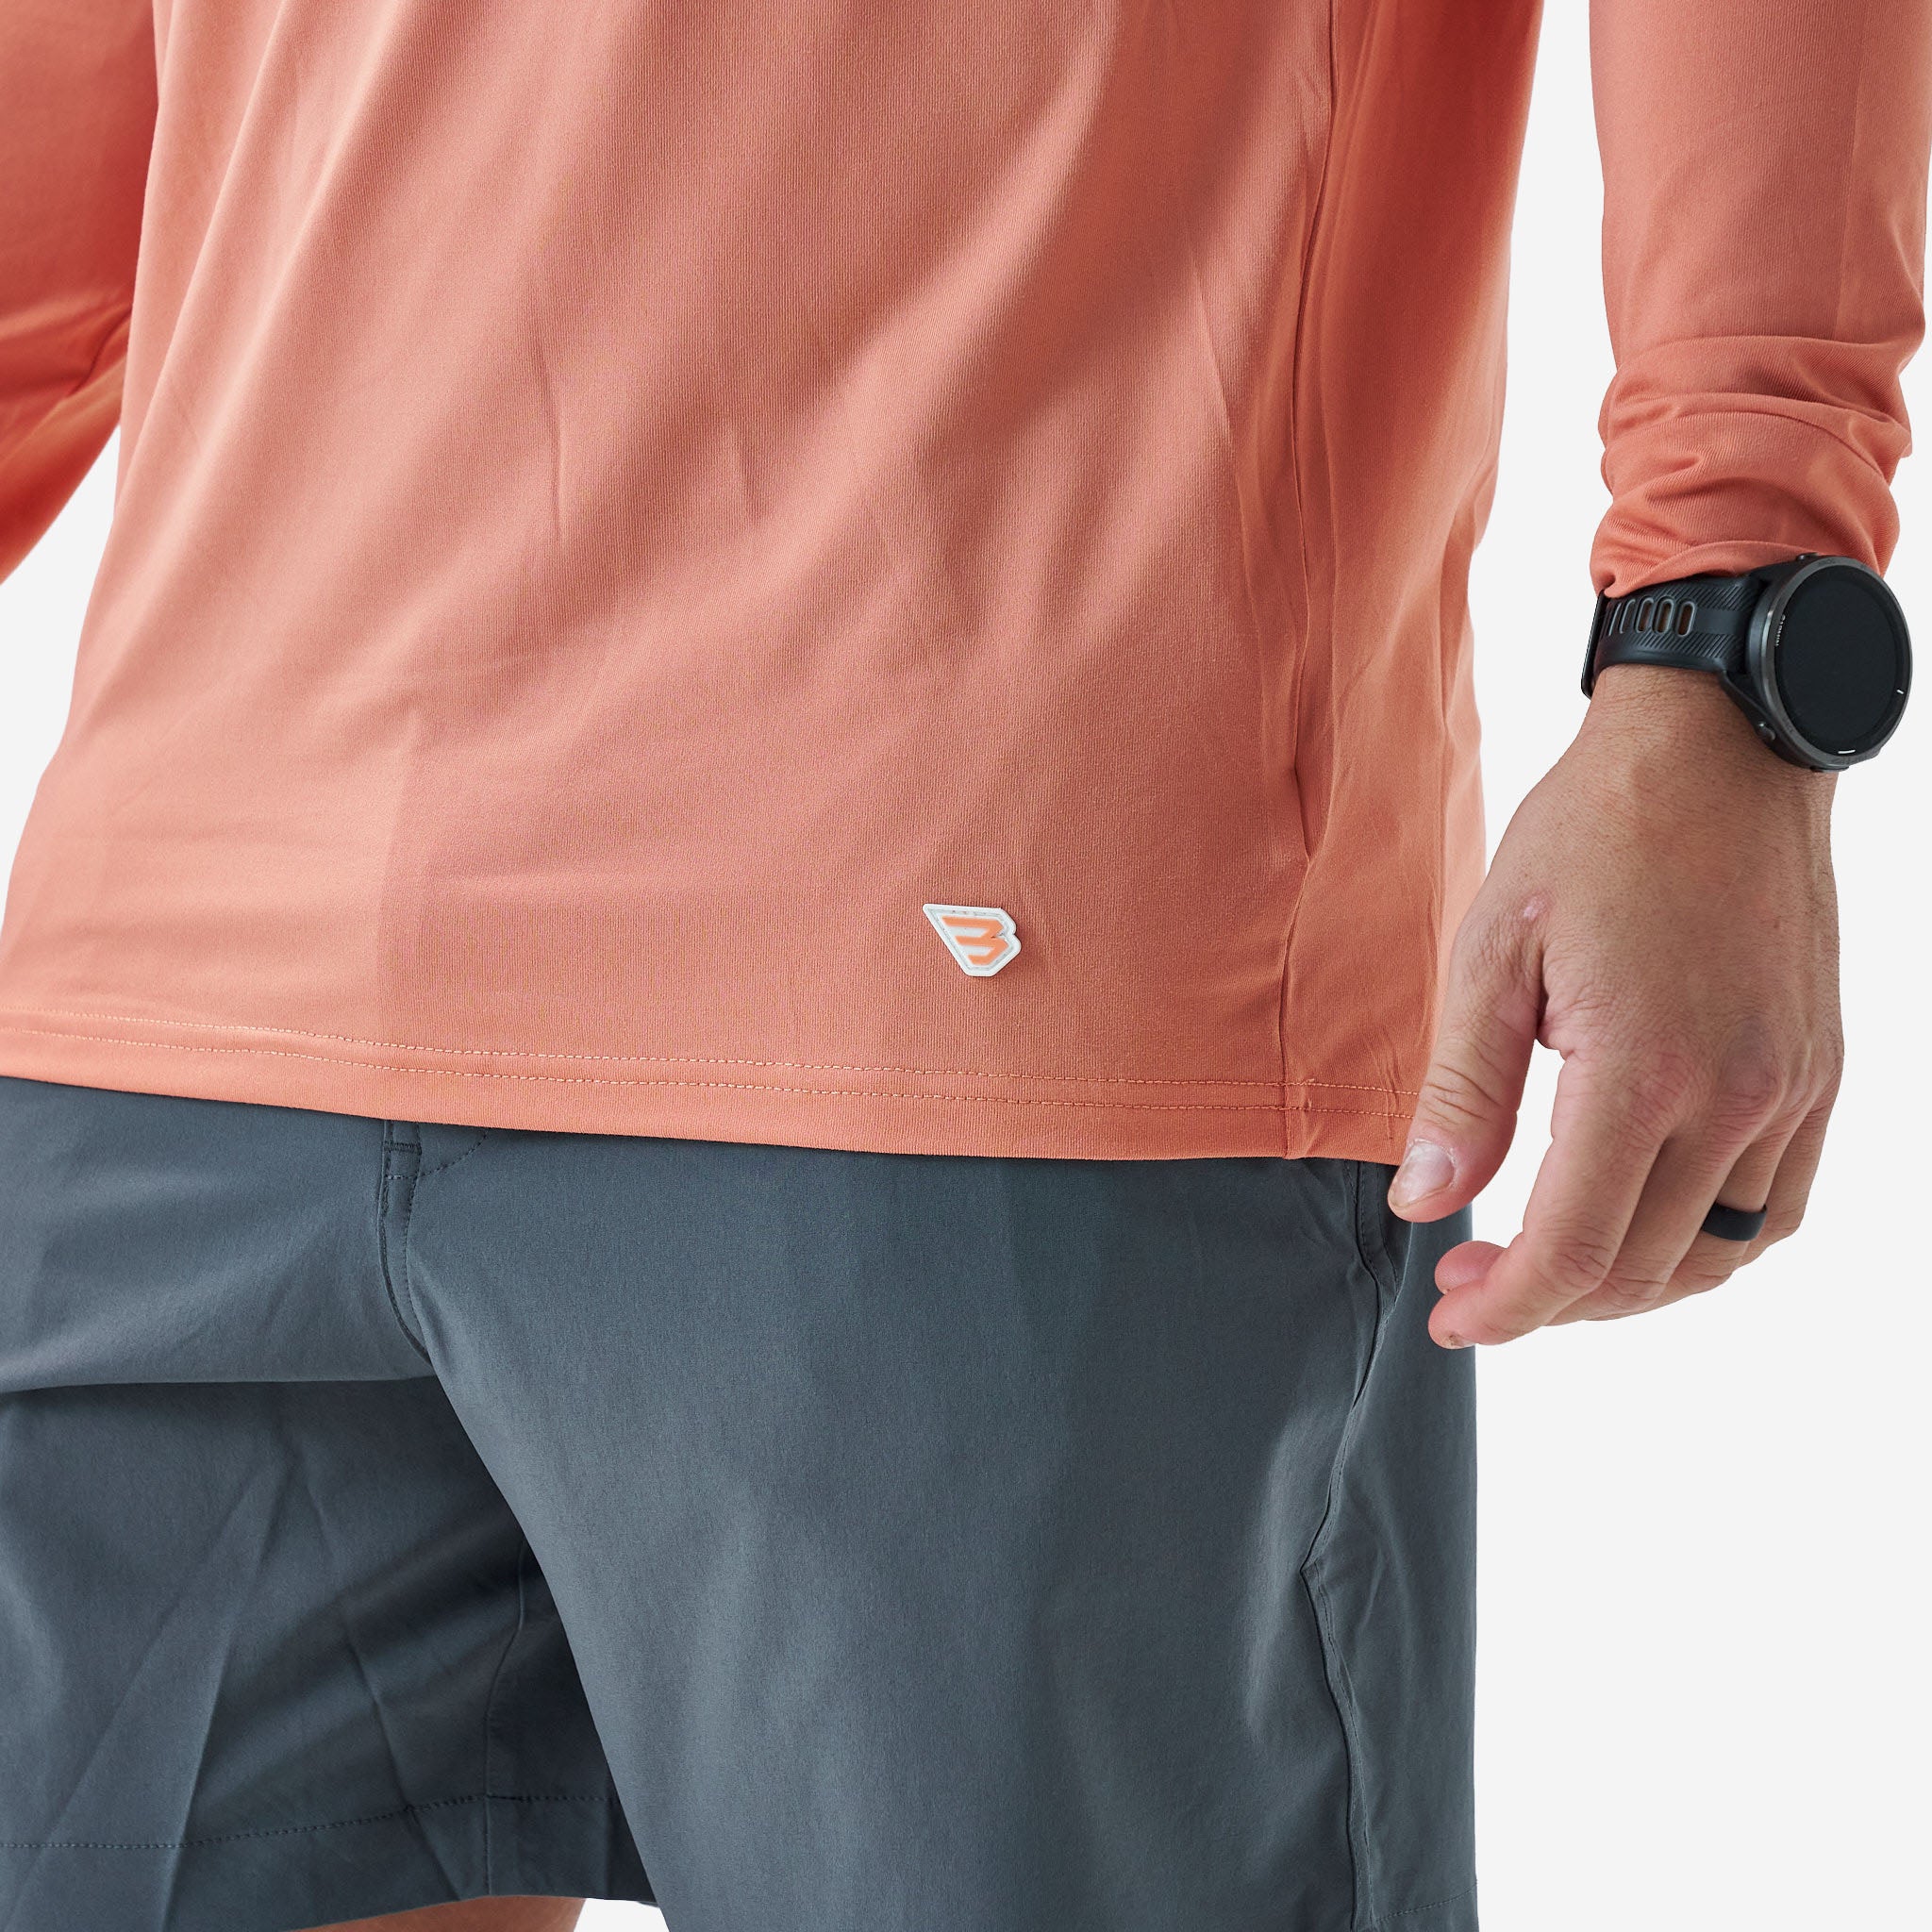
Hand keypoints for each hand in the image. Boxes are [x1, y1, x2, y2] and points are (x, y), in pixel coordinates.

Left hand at [1388, 663, 1843, 1347]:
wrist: (1719, 750)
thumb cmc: (1592, 835)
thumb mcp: (1492, 951)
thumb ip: (1464, 1092)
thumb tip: (1426, 1206)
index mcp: (1644, 1068)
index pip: (1574, 1248)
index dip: (1506, 1308)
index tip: (1452, 1317)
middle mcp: (1736, 1094)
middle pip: (1639, 1266)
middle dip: (1546, 1300)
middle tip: (1472, 1281)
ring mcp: (1791, 1088)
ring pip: (1715, 1255)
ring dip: (1627, 1285)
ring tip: (1549, 1265)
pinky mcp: (1817, 1072)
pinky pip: (1777, 1207)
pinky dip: (1709, 1246)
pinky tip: (1646, 1229)